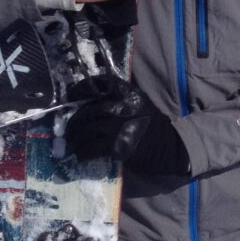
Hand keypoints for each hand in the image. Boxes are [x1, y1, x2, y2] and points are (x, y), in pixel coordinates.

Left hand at [67, 84, 189, 175]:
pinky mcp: (115, 146)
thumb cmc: (154, 125)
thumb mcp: (141, 102)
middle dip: (75, 123)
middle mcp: (119, 108)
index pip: (98, 84)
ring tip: (73, 145)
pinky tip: (81, 156)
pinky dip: (83, 153)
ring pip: (86, 132)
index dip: (80, 89)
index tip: (72, 96)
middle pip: (87, 112)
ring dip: (75, 140)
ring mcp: (116, 128)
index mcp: (126, 94)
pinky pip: (91, 149)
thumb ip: (120, 99)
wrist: (168, 147)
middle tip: (70, 130)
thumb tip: (94, 102)